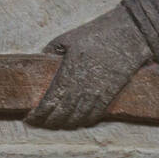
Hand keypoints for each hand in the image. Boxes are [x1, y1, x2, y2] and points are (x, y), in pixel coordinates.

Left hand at [25, 7, 152, 128]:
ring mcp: (98, 93)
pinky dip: (84, 121)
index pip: (49, 103)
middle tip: (39, 123)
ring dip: (65, 124)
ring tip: (56, 123)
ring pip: (78, 118)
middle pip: (62, 114)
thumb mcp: (68, 38)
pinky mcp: (111, 94)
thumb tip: (42, 61)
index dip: (38, 114)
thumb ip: (52, 51)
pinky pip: (95, 115)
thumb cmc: (98, 33)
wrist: (129, 35)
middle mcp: (83, 87)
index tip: (29, 118)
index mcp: (69, 73)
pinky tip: (77, 121)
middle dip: (48, 122)